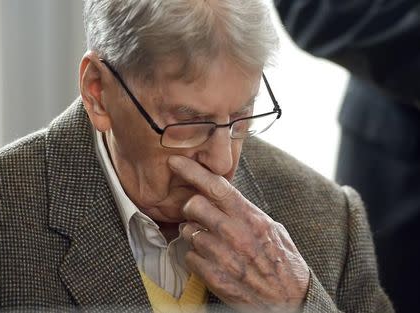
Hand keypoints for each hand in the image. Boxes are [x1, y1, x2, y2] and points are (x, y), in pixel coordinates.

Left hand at [168, 155, 309, 312]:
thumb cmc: (282, 263)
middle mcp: (236, 234)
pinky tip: (209, 259)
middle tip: (196, 214)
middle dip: (190, 207)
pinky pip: (189, 257)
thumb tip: (226, 197)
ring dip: (193, 234)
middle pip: (194, 205)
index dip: (192, 171)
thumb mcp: (273, 229)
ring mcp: (224, 257)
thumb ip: (247, 211)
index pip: (217, 186)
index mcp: (251, 218)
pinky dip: (194, 257)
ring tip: (208, 241)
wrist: (290, 301)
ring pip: (188, 232)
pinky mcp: (216, 278)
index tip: (176, 161)